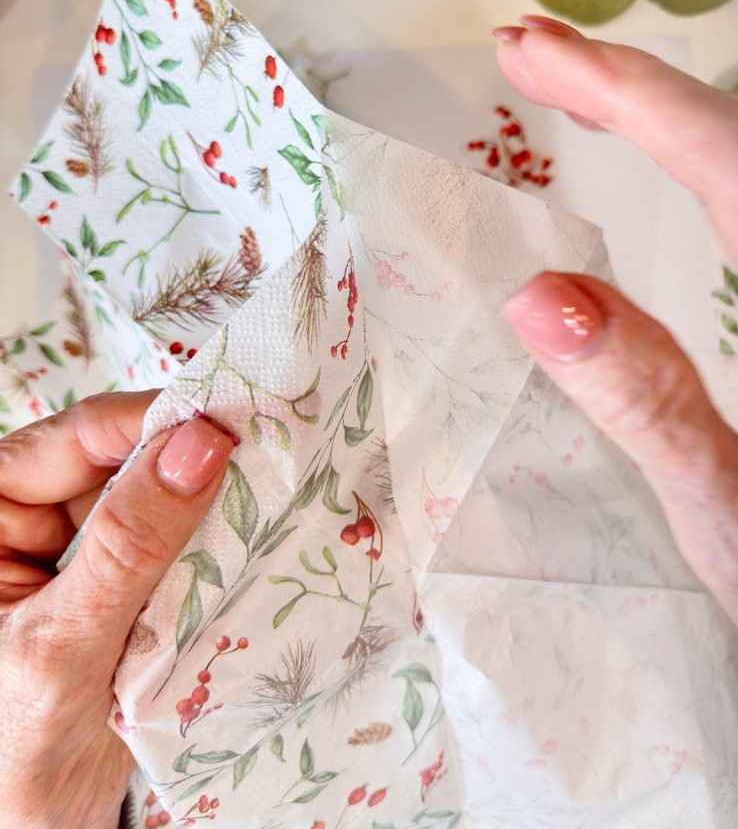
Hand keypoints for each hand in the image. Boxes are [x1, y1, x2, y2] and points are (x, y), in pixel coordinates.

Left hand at [0, 392, 233, 828]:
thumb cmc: (9, 751)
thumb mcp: (64, 642)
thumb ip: (128, 544)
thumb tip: (199, 445)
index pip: (78, 436)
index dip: (155, 423)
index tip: (232, 426)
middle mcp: (31, 515)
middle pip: (124, 457)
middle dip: (192, 462)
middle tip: (269, 458)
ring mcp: (81, 550)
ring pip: (159, 497)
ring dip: (210, 506)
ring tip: (273, 497)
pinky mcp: (122, 584)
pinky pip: (176, 545)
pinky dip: (214, 547)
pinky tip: (254, 545)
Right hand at [496, 15, 737, 655]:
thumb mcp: (733, 522)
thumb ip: (648, 410)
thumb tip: (536, 297)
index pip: (733, 165)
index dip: (631, 96)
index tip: (533, 51)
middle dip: (636, 89)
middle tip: (531, 54)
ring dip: (667, 115)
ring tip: (574, 89)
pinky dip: (704, 160)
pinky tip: (660, 160)